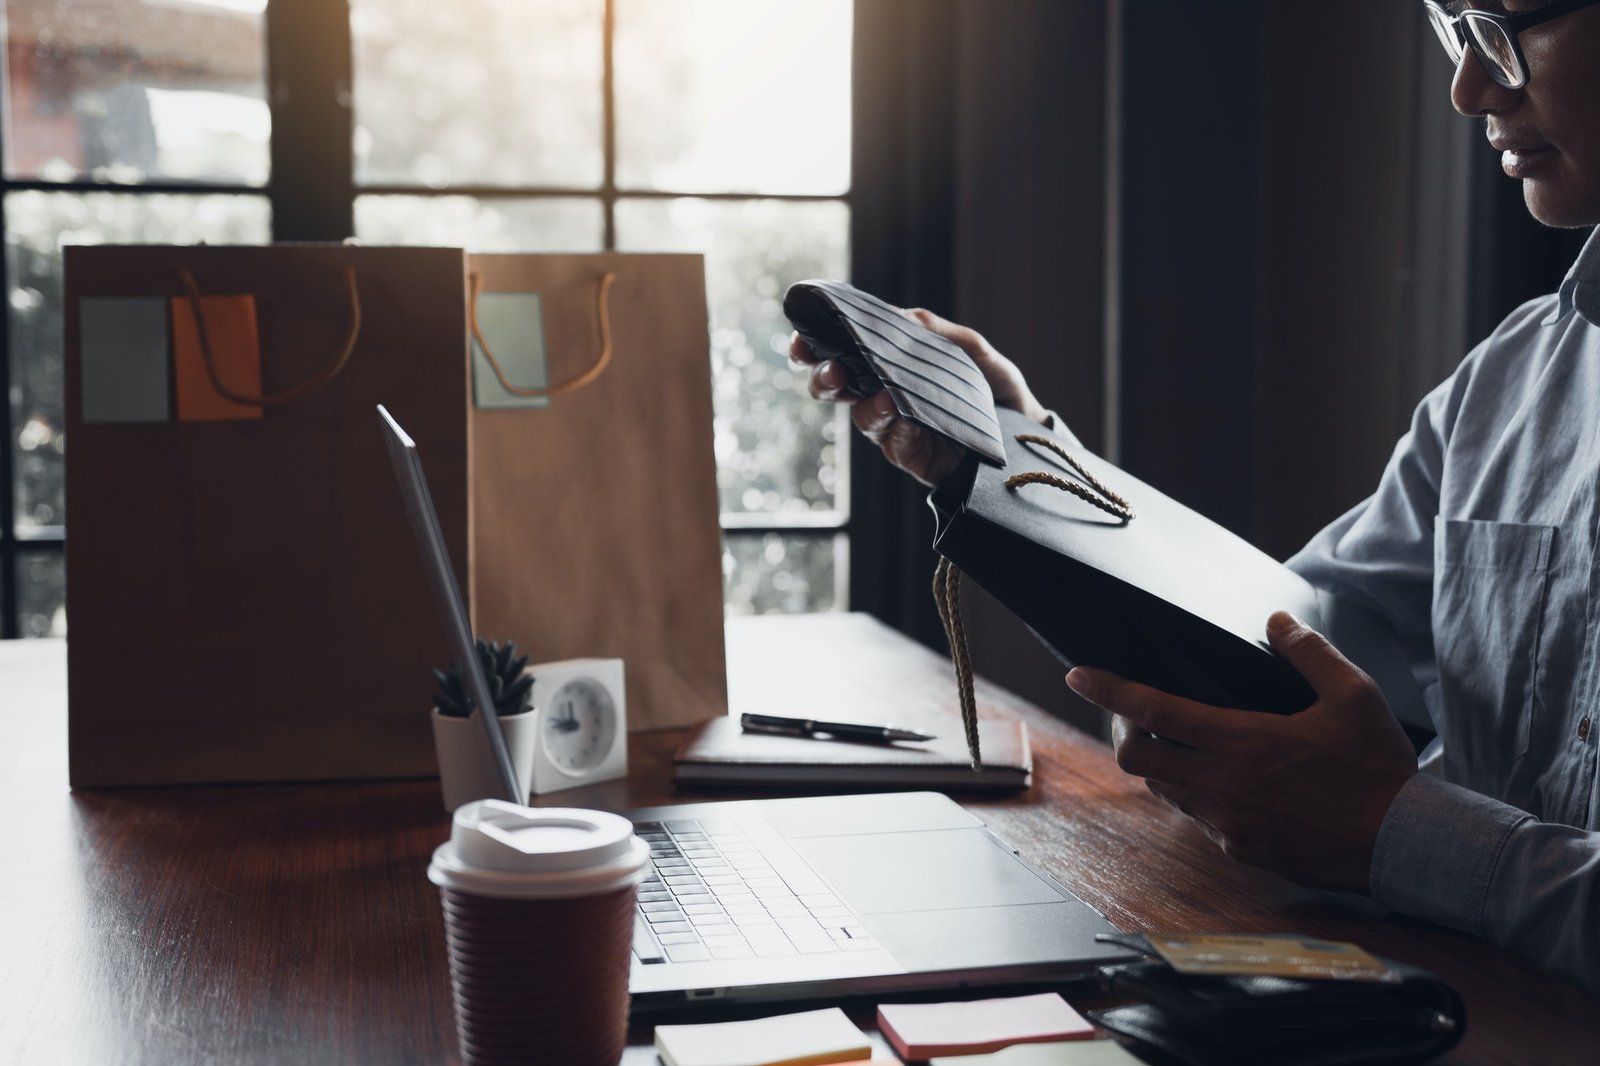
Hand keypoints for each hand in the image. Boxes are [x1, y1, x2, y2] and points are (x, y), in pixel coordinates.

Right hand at [789, 308, 1049, 485]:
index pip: (843, 350)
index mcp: (888, 363)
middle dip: (823, 378)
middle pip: (835, 387)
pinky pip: (892, 441)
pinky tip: (902, 418)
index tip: (802, 337)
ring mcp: (893, 427)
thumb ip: (931, 331)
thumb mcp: (970, 349)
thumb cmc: (994, 388)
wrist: (1027, 434)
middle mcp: (882, 394)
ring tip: (881, 396)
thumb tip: (898, 316)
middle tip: (832, 371)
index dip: (816, 344)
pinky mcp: (909, 455)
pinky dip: (894, 428)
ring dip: (864, 405)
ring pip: (859, 417)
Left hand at [1065, 611, 1417, 892]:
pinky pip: (1197, 817)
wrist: (1404, 844)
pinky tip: (1221, 780)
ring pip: (1164, 790)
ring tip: (1178, 743)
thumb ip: (1309, 653)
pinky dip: (1194, 794)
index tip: (1078, 675)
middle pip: (1137, 759)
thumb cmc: (1377, 767)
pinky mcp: (1240, 850)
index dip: (1109, 691)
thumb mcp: (1354, 696)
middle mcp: (1223, 785)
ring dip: (1160, 765)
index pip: (1154, 713)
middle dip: (1123, 732)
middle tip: (1131, 714)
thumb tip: (1276, 621)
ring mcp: (1228, 823)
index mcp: (1243, 742)